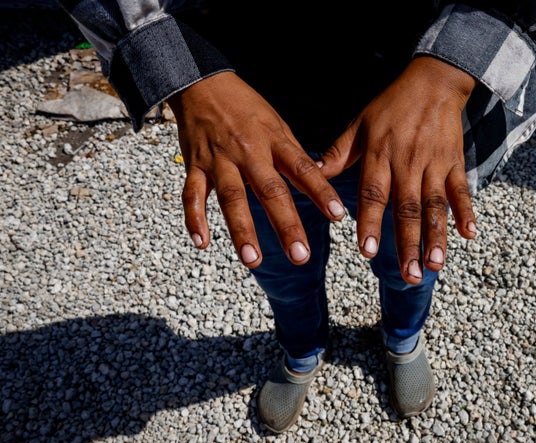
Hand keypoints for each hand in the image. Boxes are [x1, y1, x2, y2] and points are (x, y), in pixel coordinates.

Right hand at [168, 72, 345, 266]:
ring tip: (253, 260)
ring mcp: (220, 159)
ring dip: (242, 230)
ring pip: (231, 198)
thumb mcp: (277, 124)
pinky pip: (192, 194)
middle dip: (286, 225)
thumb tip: (320, 183)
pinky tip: (202, 243)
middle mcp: (249, 151)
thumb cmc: (246, 108)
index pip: (303, 169)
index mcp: (275, 140)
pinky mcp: (194, 165)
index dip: (321, 192)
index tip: (338, 215)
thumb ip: (294, 155)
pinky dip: (194, 218)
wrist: (201, 83)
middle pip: (270, 191)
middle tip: (300, 255)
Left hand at [319, 56, 477, 283]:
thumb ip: (338, 153)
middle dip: (408, 244)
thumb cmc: (390, 105)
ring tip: (434, 266)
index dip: (370, 222)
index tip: (368, 251)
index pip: (374, 194)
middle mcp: (408, 163)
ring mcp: (434, 164)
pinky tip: (469, 235)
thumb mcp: (358, 124)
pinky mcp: (454, 163)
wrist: (433, 81)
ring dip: (436, 237)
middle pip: (408, 209)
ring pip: (435, 206)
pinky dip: (466, 212)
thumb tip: (311, 174)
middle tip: (408, 276)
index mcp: (381, 155)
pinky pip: (461, 190)